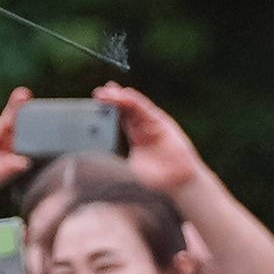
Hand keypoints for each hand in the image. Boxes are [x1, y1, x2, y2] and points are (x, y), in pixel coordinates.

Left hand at [96, 80, 203, 197]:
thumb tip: (95, 162)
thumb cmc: (155, 178)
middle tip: (98, 93)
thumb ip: (119, 161)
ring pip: (135, 107)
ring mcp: (153, 124)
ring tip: (109, 91)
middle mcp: (143, 127)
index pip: (119, 118)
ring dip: (122, 98)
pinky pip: (147, 110)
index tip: (94, 103)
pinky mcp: (163, 123)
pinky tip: (127, 95)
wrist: (178, 181)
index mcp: (135, 136)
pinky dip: (136, 102)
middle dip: (112, 99)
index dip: (108, 109)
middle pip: (126, 109)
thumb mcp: (131, 168)